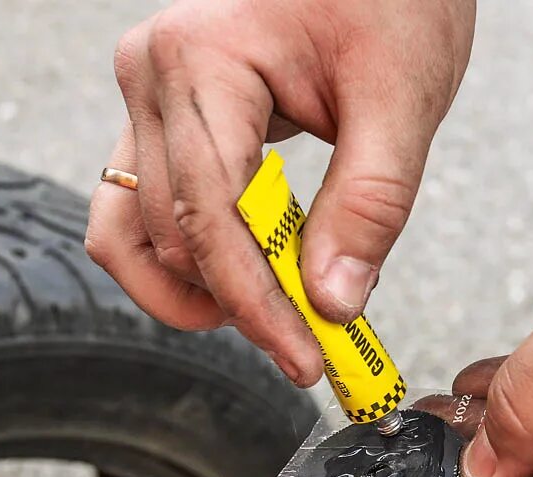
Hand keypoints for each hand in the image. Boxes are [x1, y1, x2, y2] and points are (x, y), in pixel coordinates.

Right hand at [85, 0, 475, 384]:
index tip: (304, 358)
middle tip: (310, 345)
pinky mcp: (164, 118)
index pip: (211, 218)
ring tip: (271, 318)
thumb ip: (369, 205)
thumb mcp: (401, 99)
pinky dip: (188, 259)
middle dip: (239, 303)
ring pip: (131, 232)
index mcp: (200, 61)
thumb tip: (332, 304)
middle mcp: (151, 76)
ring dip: (194, 291)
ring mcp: (147, 97)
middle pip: (170, 234)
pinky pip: (144, 209)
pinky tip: (250, 278)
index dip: (256, 303)